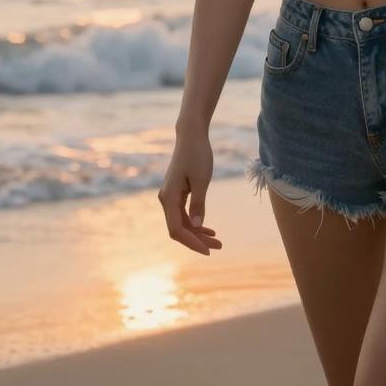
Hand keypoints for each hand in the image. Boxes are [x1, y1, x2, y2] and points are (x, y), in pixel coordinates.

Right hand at [158, 130, 222, 254]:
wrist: (191, 135)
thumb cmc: (197, 154)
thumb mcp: (201, 180)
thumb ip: (199, 204)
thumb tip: (198, 226)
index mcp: (169, 197)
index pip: (177, 230)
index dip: (191, 242)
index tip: (208, 250)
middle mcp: (166, 199)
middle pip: (179, 229)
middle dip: (197, 240)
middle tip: (218, 246)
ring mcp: (171, 196)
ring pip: (182, 223)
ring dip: (198, 233)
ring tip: (217, 240)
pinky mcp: (177, 192)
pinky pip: (184, 214)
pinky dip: (196, 222)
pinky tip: (208, 228)